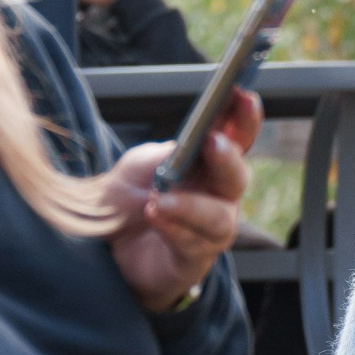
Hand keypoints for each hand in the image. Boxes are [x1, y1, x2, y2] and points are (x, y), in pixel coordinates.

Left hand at [105, 87, 259, 311]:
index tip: (243, 96)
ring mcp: (210, 230)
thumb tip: (183, 148)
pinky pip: (193, 244)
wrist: (112, 252)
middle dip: (228, 158)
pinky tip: (154, 215)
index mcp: (208, 166)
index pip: (234, 139)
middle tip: (213, 142)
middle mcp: (218, 197)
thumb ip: (163, 156)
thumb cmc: (131, 202)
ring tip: (159, 200)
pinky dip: (173, 228)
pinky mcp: (195, 259)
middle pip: (236, 176)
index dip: (243, 119)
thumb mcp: (138, 167)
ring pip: (218, 218)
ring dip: (191, 205)